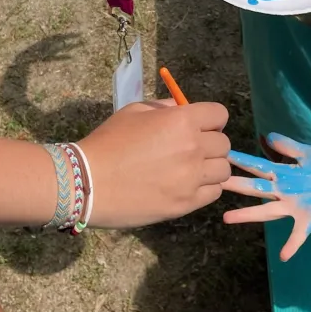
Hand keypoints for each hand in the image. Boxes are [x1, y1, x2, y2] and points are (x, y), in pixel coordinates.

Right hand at [78, 99, 230, 227]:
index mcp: (182, 121)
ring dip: (210, 168)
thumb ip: (165, 108)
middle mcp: (193, 148)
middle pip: (223, 144)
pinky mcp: (186, 203)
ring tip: (190, 170)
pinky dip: (205, 189)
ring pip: (223, 170)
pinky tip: (186, 185)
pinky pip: (213, 193)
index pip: (219, 115)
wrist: (87, 182)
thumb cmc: (107, 142)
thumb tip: (183, 109)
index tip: (200, 127)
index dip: (211, 120)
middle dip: (210, 144)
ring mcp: (191, 178)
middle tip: (190, 150)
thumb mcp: (135, 112)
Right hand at [222, 134, 310, 260]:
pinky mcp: (309, 218)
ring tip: (227, 218)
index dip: (241, 161)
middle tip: (215, 183)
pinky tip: (284, 256)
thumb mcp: (309, 154)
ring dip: (248, 215)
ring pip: (267, 211)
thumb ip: (289, 147)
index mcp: (284, 175)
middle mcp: (284, 192)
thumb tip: (268, 136)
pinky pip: (298, 233)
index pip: (258, 167)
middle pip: (256, 188)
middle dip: (236, 185)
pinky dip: (292, 244)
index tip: (222, 155)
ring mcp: (294, 207)